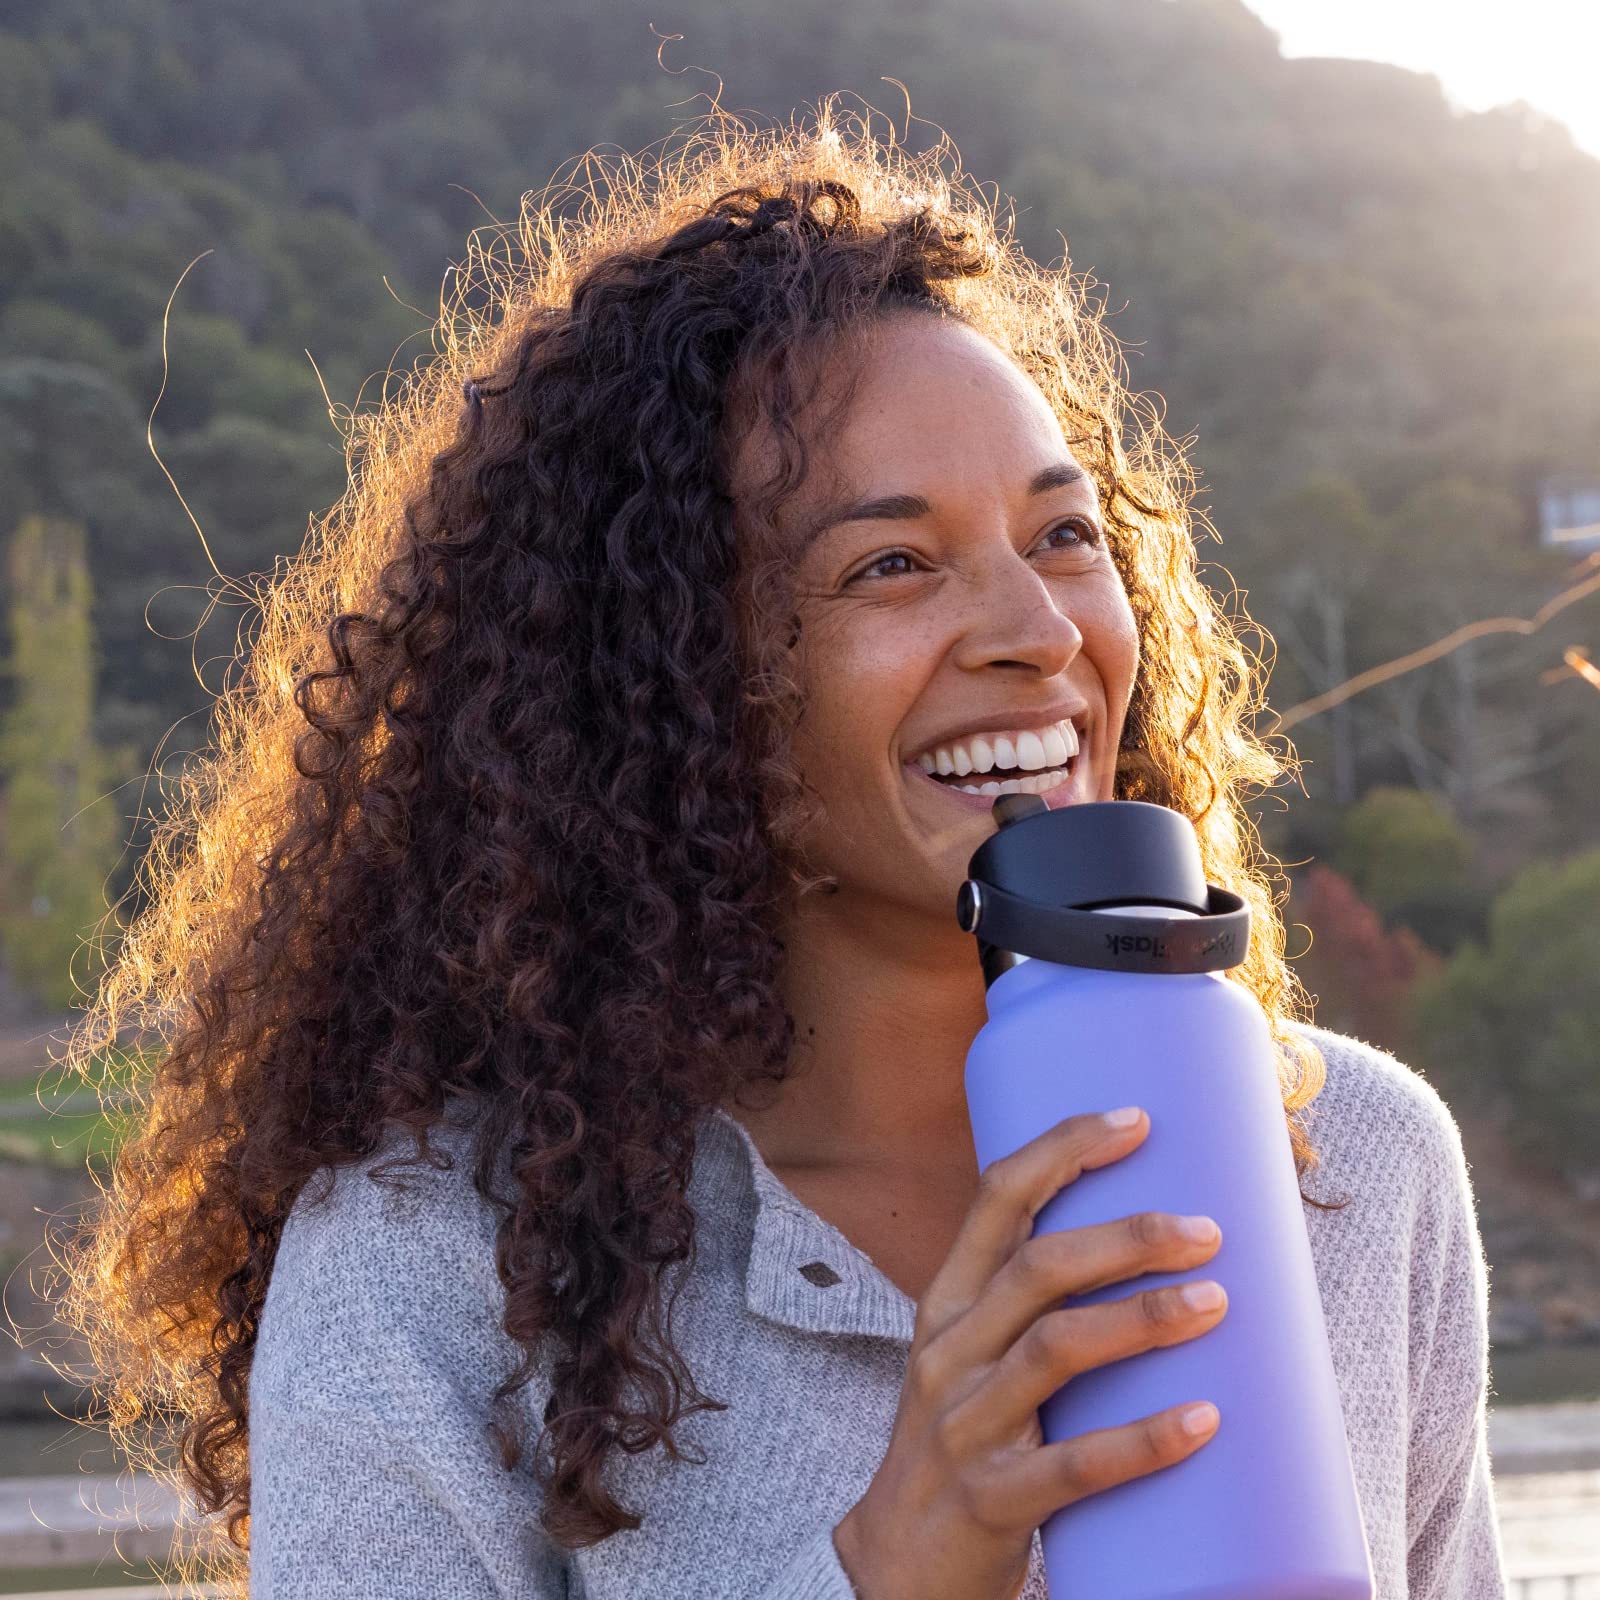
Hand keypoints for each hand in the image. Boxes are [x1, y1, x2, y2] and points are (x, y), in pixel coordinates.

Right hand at [832, 1107, 1225, 1599]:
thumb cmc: (964, 1442)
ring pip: (1056, 1350)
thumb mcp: (974, 1359)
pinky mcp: (991, 1500)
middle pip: (1038, 1267)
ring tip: (1217, 1301)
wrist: (896, 1568)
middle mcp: (950, 1350)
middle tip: (1207, 1230)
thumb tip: (1160, 1253)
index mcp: (948, 1302)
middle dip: (1127, 1235)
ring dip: (1143, 1319)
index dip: (1065, 1149)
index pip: (997, 1197)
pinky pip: (1075, 1465)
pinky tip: (1203, 1420)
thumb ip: (1036, 1310)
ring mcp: (965, 1424)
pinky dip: (1143, 1440)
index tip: (1136, 1120)